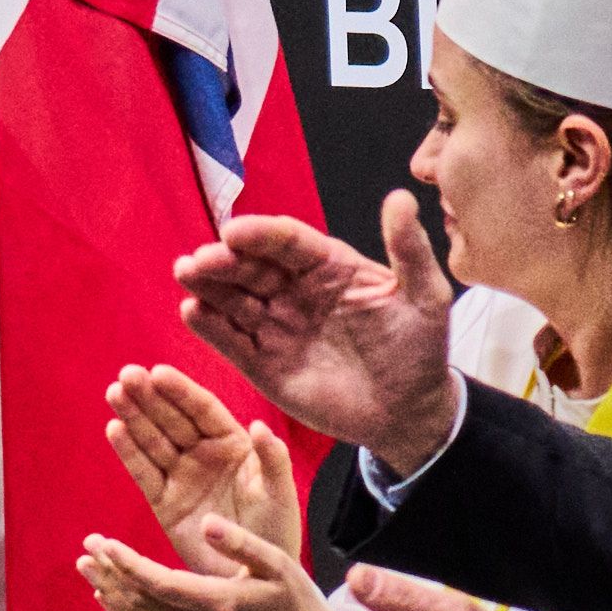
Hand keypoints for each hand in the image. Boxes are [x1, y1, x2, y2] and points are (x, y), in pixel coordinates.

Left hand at [78, 511, 351, 610]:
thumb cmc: (298, 600)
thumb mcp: (279, 564)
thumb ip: (241, 543)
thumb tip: (207, 523)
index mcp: (220, 601)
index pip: (161, 584)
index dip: (128, 564)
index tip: (102, 542)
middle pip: (143, 601)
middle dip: (111, 572)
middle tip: (86, 546)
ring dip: (111, 592)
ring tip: (86, 566)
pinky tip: (107, 599)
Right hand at [102, 362, 303, 566]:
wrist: (255, 581)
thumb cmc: (276, 534)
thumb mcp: (281, 495)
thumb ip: (273, 460)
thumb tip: (259, 425)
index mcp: (234, 445)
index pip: (203, 410)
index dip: (181, 391)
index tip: (158, 372)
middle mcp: (204, 455)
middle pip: (172, 419)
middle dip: (149, 396)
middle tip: (126, 375)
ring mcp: (181, 477)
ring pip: (153, 440)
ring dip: (133, 416)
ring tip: (114, 394)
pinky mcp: (163, 502)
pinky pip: (143, 473)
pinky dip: (128, 452)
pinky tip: (114, 429)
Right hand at [175, 195, 463, 479]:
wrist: (409, 413)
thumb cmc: (420, 350)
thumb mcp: (425, 296)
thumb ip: (409, 249)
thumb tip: (402, 197)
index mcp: (328, 267)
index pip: (288, 242)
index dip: (261, 234)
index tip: (235, 231)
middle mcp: (294, 290)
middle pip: (251, 267)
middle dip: (223, 260)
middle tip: (199, 259)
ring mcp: (275, 325)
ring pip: (233, 298)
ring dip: (207, 285)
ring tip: (186, 273)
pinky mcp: (261, 362)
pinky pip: (230, 340)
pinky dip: (208, 326)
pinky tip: (191, 311)